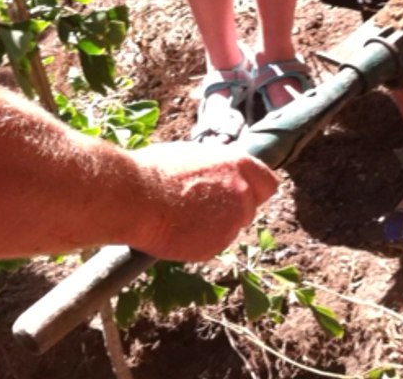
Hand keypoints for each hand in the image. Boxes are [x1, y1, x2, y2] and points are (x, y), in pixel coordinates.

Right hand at [134, 141, 279, 261]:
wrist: (135, 198)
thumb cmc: (154, 170)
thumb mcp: (191, 155)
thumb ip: (214, 168)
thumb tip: (214, 174)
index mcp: (238, 166)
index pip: (267, 183)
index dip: (253, 189)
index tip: (240, 192)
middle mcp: (242, 195)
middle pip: (247, 209)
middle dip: (229, 210)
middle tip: (198, 206)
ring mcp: (230, 224)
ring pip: (228, 230)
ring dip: (211, 227)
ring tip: (179, 217)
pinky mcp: (214, 247)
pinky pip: (210, 246)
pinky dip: (196, 242)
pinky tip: (174, 230)